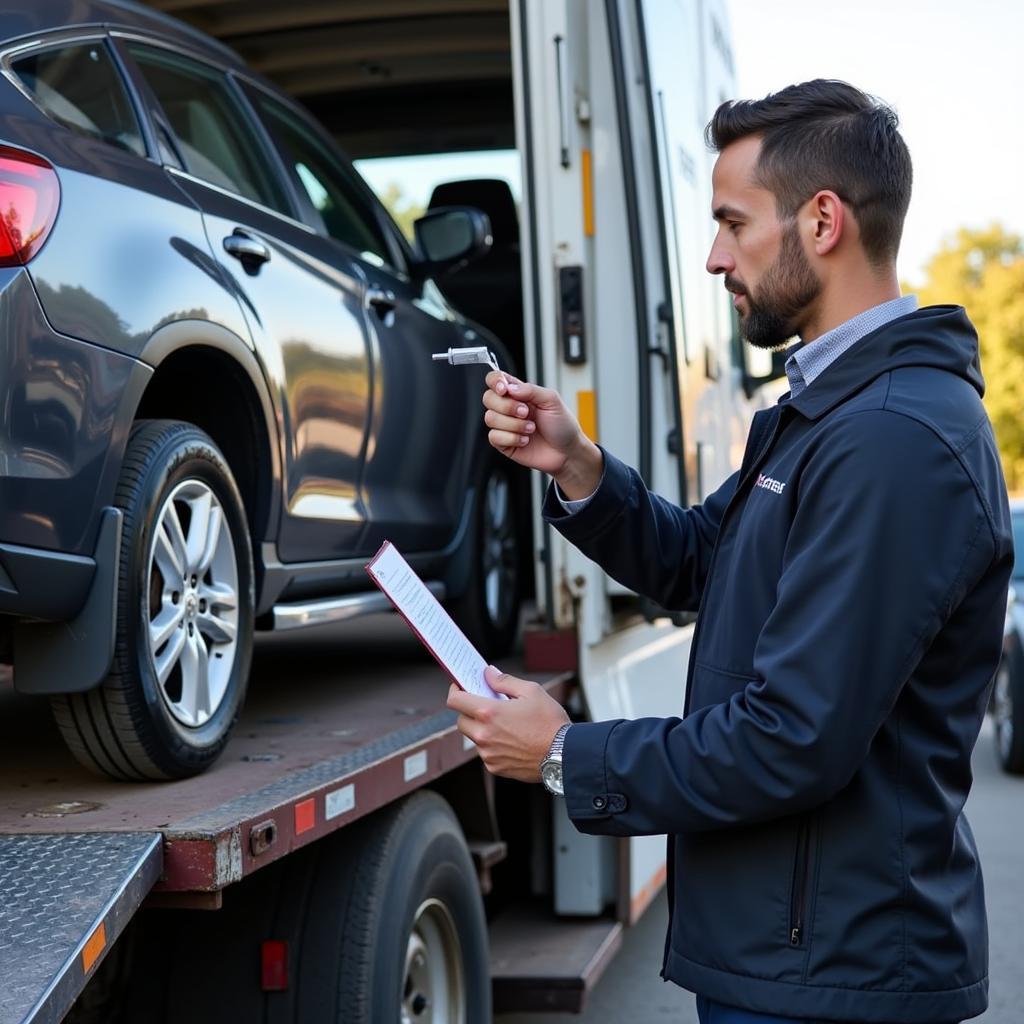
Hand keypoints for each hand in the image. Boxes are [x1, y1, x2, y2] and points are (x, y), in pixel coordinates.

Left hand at [448, 666, 570, 782]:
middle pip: (461, 721)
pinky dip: (493, 745)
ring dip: (482, 729)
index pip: (455, 700)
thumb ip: (505, 680)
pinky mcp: (495, 767)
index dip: (455, 691)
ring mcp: (488, 754)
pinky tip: (512, 740)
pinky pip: (486, 753)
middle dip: (469, 711)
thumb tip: (489, 674)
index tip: (460, 687)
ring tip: (505, 724)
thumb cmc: (550, 722)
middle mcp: (484, 735)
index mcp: (489, 713)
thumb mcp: (531, 691)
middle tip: (485, 705)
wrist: (565, 755)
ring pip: (474, 738)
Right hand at [481, 372, 602, 496]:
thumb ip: (530, 390)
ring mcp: (505, 425)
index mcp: (519, 393)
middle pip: (488, 398)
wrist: (567, 451)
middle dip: (507, 406)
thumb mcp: (551, 400)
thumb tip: (510, 388)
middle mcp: (509, 407)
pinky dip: (512, 438)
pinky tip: (525, 440)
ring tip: (531, 429)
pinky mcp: (504, 443)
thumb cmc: (562, 425)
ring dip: (513, 424)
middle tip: (526, 412)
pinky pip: (494, 437)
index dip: (495, 381)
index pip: (495, 379)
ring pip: (490, 418)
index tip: (504, 390)